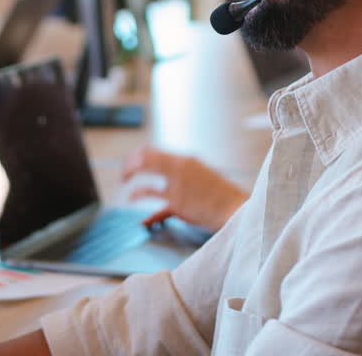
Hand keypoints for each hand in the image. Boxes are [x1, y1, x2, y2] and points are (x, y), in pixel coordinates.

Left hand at [121, 146, 247, 231]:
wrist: (236, 209)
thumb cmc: (221, 196)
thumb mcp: (202, 177)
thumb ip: (184, 176)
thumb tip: (169, 181)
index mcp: (186, 160)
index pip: (153, 151)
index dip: (137, 156)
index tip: (130, 164)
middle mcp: (180, 167)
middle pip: (145, 156)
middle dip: (130, 163)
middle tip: (124, 174)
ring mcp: (177, 183)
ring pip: (144, 171)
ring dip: (130, 176)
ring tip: (125, 184)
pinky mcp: (176, 200)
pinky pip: (149, 194)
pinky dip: (137, 195)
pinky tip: (132, 198)